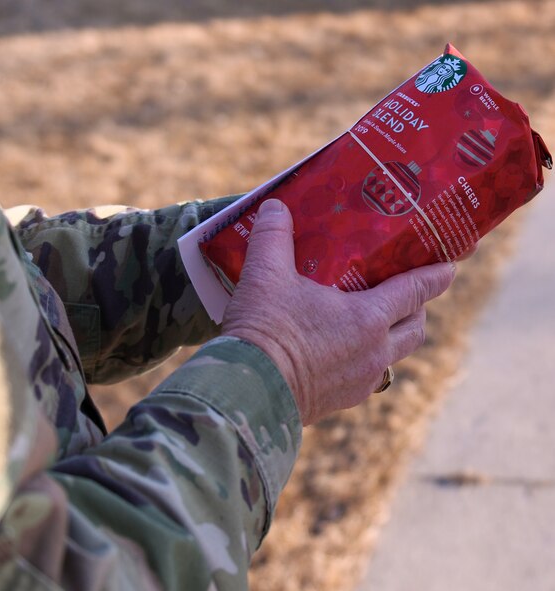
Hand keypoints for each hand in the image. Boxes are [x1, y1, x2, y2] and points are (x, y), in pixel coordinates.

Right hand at [221, 199, 455, 424]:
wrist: (248, 392)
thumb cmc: (263, 330)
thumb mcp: (264, 275)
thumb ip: (273, 236)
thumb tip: (274, 206)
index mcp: (367, 318)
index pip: (415, 290)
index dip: (435, 275)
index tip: (450, 267)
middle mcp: (374, 352)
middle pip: (414, 329)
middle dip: (417, 310)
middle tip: (406, 295)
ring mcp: (359, 382)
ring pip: (393, 358)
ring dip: (392, 339)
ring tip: (373, 326)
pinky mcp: (339, 402)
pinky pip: (366, 380)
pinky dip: (363, 363)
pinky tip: (340, 355)